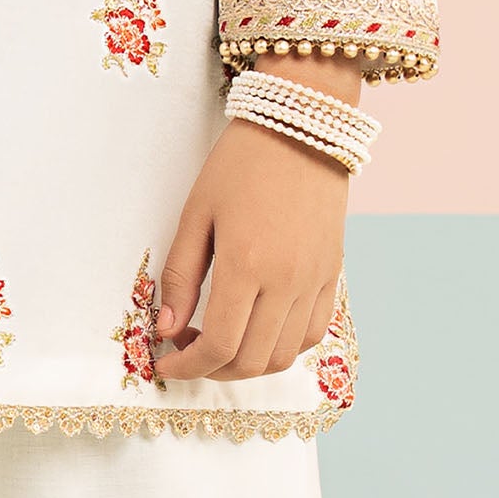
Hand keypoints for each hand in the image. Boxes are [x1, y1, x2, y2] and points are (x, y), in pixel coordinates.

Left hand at [155, 65, 358, 382]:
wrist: (303, 126)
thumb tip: (168, 330)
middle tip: (188, 349)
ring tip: (221, 341)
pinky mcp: (333, 274)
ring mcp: (315, 281)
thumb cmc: (240, 164)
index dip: (187, 368)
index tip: (165, 364)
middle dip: (212, 370)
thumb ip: (180, 277)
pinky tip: (257, 330)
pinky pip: (311, 334)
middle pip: (251, 362)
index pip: (218, 347)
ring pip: (283, 357)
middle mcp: (287, 281)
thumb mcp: (196, 215)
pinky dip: (281, 347)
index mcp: (247, 265)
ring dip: (247, 365)